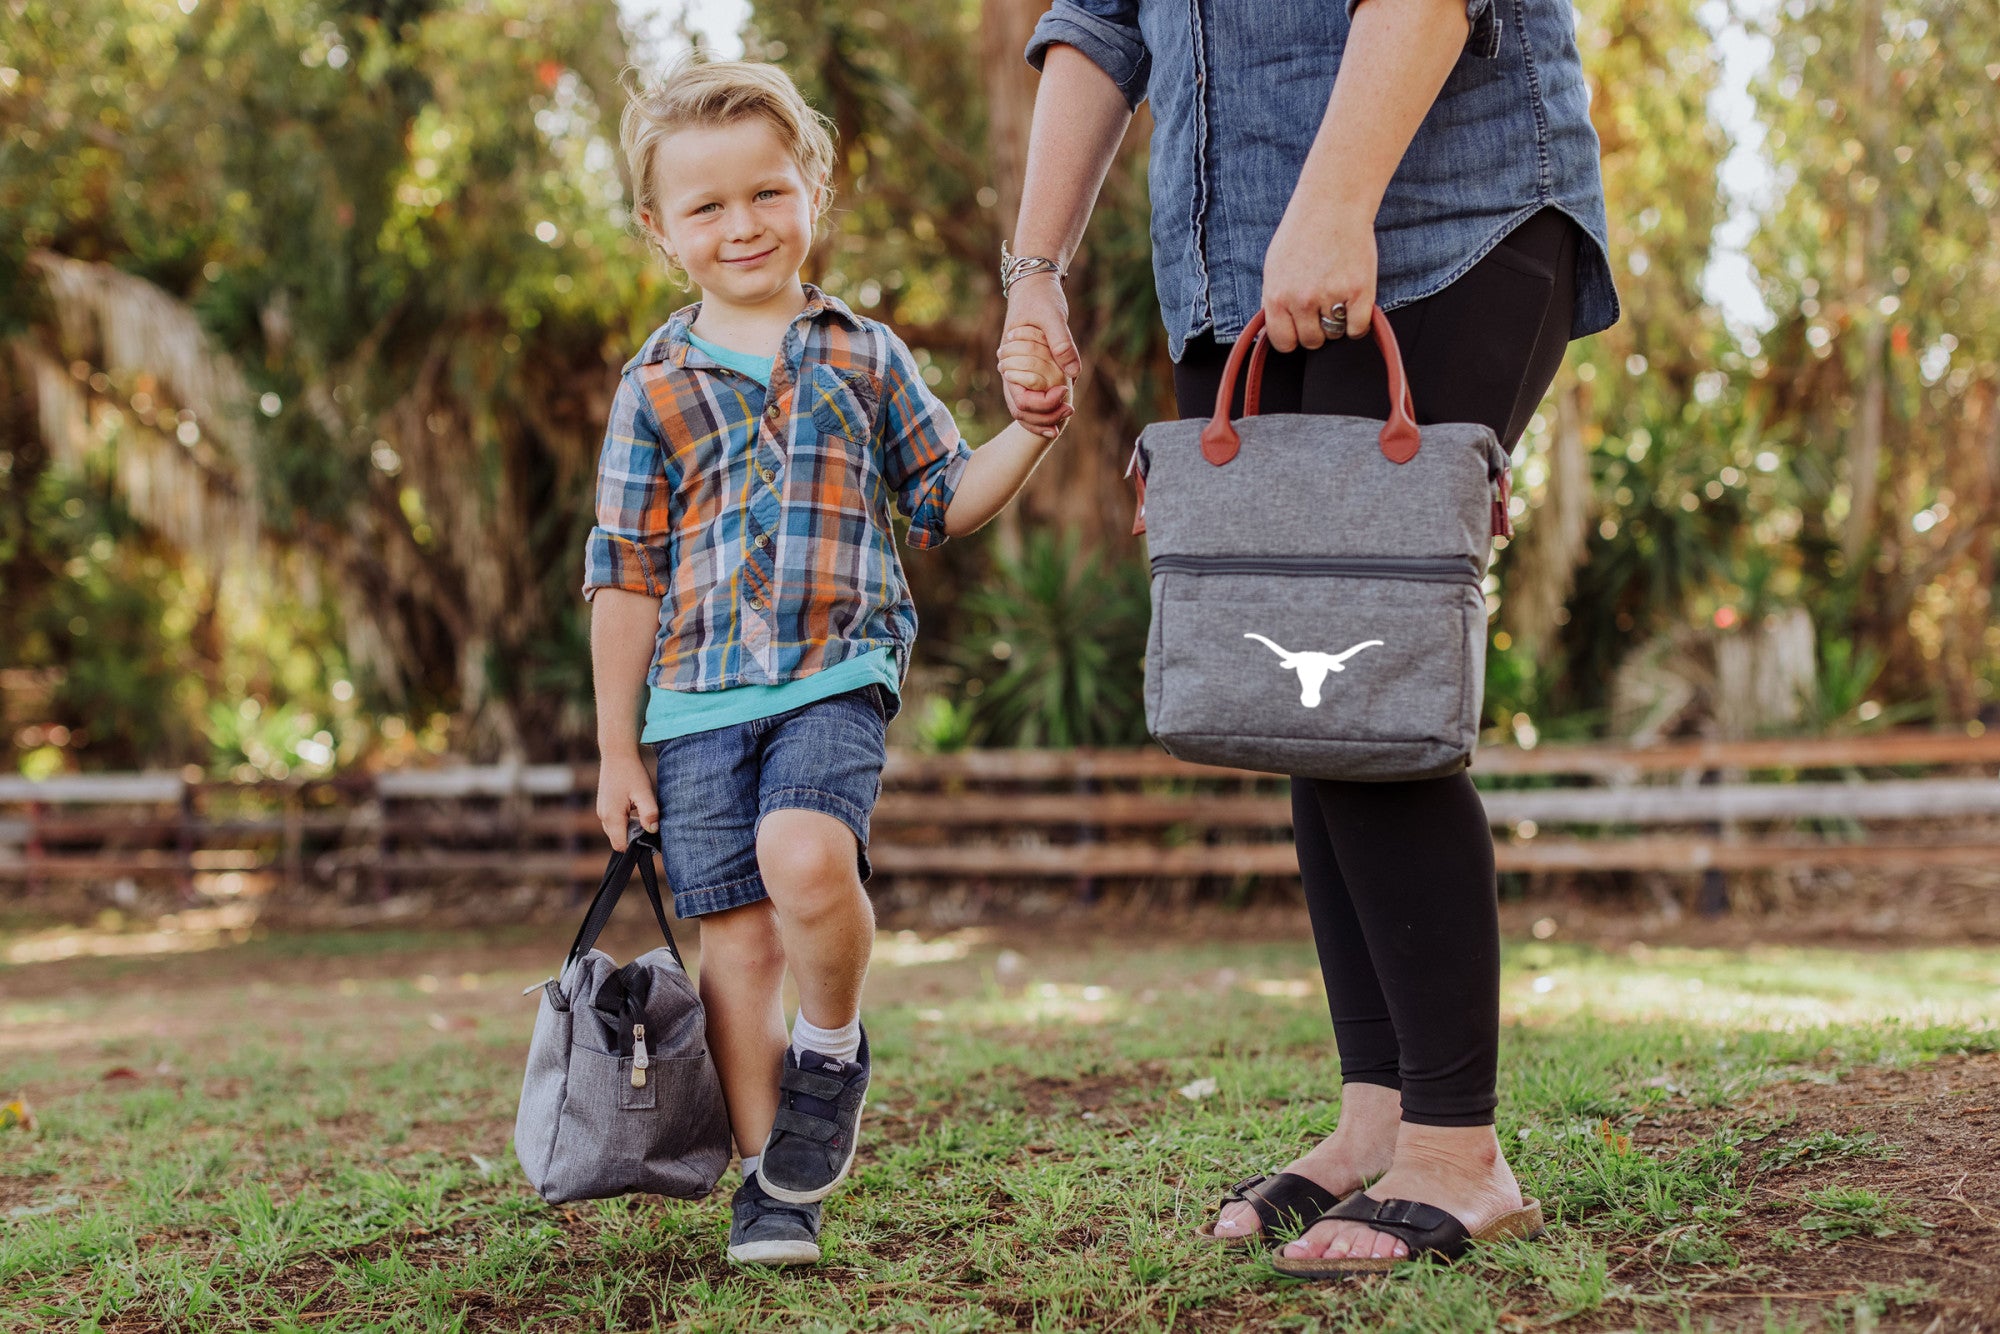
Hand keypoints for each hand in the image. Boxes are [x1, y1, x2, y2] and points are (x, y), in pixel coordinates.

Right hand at [596, 750, 657, 850]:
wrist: (617, 753)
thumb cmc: (631, 772)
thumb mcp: (644, 792)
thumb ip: (649, 813)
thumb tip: (653, 830)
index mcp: (612, 816)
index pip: (620, 845)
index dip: (635, 846)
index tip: (649, 838)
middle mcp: (603, 816)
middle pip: (617, 840)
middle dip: (633, 838)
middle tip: (648, 825)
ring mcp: (601, 811)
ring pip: (615, 831)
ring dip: (629, 829)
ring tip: (642, 815)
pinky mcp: (603, 806)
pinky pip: (614, 822)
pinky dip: (625, 822)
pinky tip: (635, 809)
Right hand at [1000, 272, 1077, 437]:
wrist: (1034, 287)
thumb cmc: (1041, 299)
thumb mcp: (1054, 317)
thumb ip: (1062, 343)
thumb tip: (1073, 372)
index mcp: (1011, 361)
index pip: (1021, 399)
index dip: (1043, 403)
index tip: (1065, 391)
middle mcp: (1011, 371)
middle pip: (1021, 410)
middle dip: (1045, 417)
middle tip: (1069, 412)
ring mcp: (1018, 373)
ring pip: (1025, 409)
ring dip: (1045, 417)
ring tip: (1067, 414)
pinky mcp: (1028, 371)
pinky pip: (1032, 398)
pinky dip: (1044, 410)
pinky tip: (1060, 411)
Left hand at [1261, 199, 1376, 353]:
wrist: (1333, 204)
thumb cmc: (1302, 232)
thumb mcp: (1274, 267)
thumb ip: (1274, 300)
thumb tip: (1277, 328)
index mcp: (1277, 296)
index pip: (1282, 342)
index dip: (1292, 338)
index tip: (1299, 330)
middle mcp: (1302, 301)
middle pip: (1311, 341)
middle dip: (1316, 329)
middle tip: (1322, 306)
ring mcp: (1331, 296)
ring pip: (1334, 335)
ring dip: (1337, 323)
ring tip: (1337, 297)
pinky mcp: (1359, 292)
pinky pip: (1358, 329)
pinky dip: (1358, 323)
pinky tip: (1354, 305)